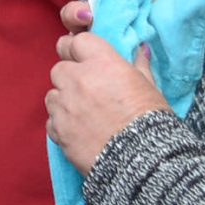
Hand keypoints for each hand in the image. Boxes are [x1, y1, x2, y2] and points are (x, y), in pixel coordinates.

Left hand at [46, 32, 168, 174]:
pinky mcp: (58, 129)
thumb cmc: (152, 122)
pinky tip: (80, 132)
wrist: (144, 161)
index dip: (79, 50)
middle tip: (87, 92)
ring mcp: (65, 105)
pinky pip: (51, 120)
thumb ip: (139, 66)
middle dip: (70, 77)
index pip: (77, 42)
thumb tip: (142, 49)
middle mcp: (79, 80)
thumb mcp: (150, 88)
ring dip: (64, 101)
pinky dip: (61, 124)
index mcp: (103, 64)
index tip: (83, 59)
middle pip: (59, 68)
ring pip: (52, 95)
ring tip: (85, 115)